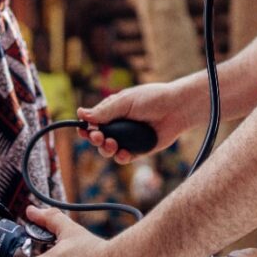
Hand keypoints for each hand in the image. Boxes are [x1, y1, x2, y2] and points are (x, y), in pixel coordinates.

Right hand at [79, 81, 201, 163]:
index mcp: (112, 112)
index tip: (82, 130)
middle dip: (95, 139)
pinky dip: (121, 157)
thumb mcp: (125, 102)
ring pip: (109, 150)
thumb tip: (81, 113)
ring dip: (106, 149)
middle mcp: (118, 126)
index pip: (93, 122)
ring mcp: (128, 139)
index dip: (85, 128)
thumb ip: (104, 111)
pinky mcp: (138, 150)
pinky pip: (124, 158)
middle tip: (99, 137)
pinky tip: (124, 153)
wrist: (176, 109)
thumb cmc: (151, 99)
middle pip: (98, 139)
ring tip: (112, 144)